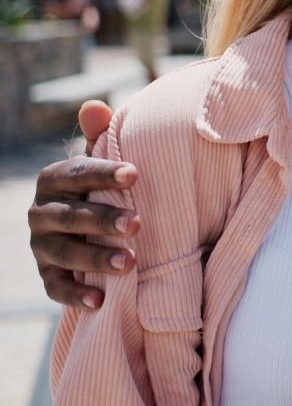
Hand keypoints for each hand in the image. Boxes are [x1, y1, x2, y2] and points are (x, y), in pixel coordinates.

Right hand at [28, 101, 141, 308]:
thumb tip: (94, 106)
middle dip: (102, 220)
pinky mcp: (47, 275)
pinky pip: (56, 288)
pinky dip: (77, 295)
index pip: (77, 174)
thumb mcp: (101, 162)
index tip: (136, 173)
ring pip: (65, 253)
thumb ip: (100, 137)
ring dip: (95, 258)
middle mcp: (40, 212)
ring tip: (131, 263)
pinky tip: (101, 299)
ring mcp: (41, 246)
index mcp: (54, 179)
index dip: (105, 173)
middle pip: (69, 217)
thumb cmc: (101, 187)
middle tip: (137, 224)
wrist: (84, 227)